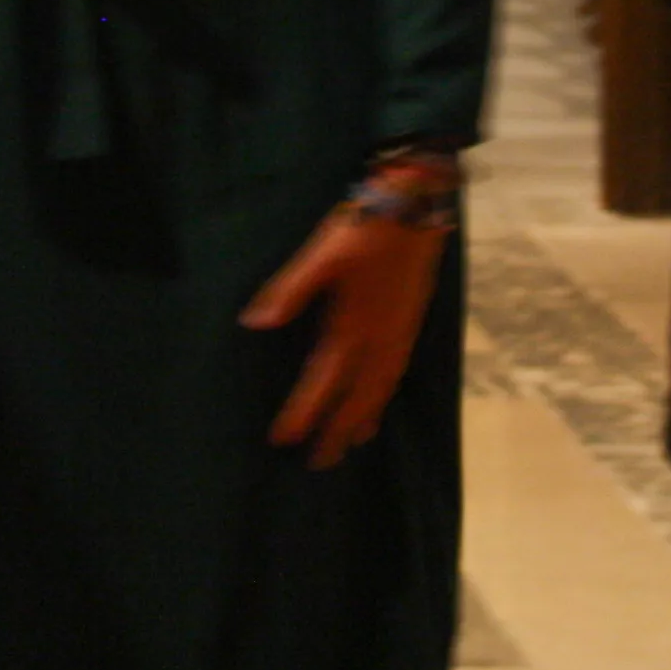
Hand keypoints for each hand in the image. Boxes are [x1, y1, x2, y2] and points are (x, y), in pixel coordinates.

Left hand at [240, 203, 448, 467]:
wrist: (416, 207)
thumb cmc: (364, 228)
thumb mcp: (320, 255)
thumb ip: (289, 291)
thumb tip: (254, 323)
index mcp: (352, 327)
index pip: (323, 382)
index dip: (304, 412)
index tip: (284, 441)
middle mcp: (378, 340)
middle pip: (357, 397)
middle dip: (338, 430)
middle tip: (321, 462)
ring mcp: (398, 334)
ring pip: (380, 389)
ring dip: (364, 417)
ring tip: (354, 443)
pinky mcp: (409, 323)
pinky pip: (396, 374)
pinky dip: (385, 394)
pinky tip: (380, 396)